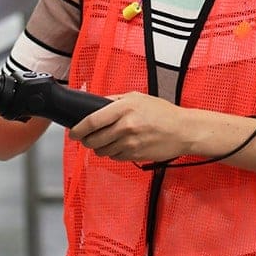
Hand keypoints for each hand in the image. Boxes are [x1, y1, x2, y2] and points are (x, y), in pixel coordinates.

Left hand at [69, 91, 189, 163]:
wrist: (183, 130)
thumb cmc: (162, 112)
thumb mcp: (137, 97)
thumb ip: (115, 100)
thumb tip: (95, 105)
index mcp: (124, 108)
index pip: (92, 121)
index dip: (78, 129)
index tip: (73, 132)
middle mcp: (125, 126)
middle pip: (94, 139)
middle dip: (86, 141)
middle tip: (87, 138)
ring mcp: (130, 143)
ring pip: (103, 151)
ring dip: (100, 148)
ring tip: (106, 140)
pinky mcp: (135, 155)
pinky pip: (115, 157)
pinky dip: (113, 153)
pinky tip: (120, 145)